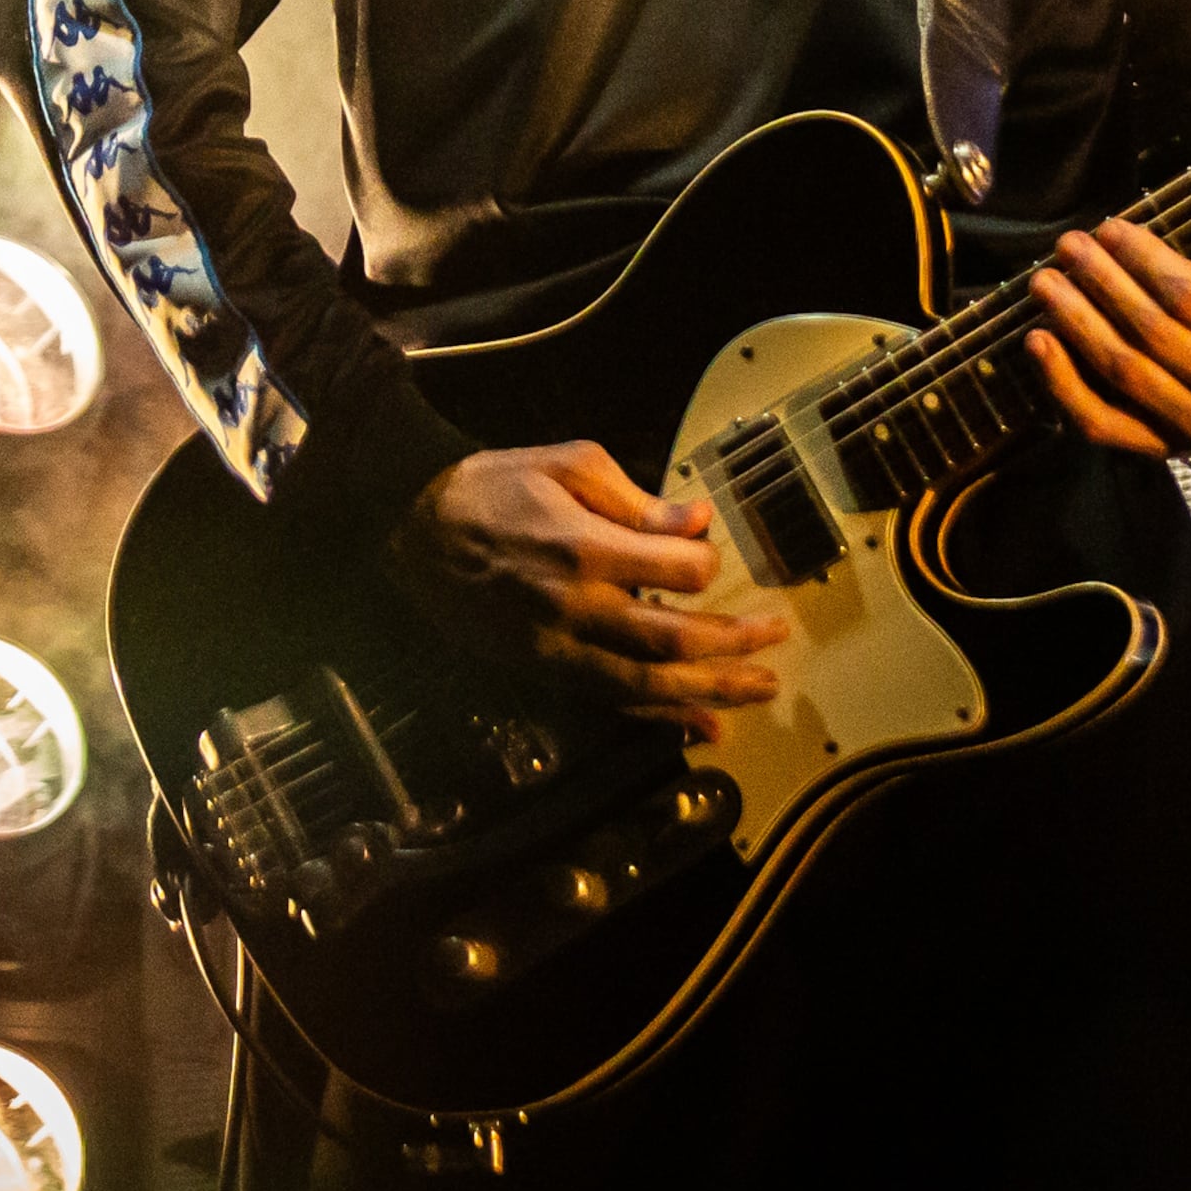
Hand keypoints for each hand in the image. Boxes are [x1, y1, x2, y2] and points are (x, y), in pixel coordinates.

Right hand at [387, 441, 789, 739]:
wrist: (412, 528)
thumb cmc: (494, 485)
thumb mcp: (567, 463)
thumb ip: (637, 498)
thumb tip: (700, 519)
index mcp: (585, 548)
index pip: (679, 570)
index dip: (707, 563)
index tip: (710, 552)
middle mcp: (577, 609)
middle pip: (675, 640)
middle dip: (735, 641)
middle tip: (777, 634)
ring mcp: (559, 649)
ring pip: (650, 686)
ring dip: (712, 690)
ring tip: (761, 688)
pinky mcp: (544, 671)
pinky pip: (612, 704)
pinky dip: (661, 720)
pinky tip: (703, 727)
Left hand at [1023, 221, 1190, 459]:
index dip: (1145, 260)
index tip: (1109, 228)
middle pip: (1153, 334)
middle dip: (1103, 284)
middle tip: (1068, 246)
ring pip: (1124, 375)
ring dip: (1076, 323)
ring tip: (1044, 282)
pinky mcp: (1160, 451)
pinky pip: (1103, 424)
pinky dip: (1063, 384)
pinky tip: (1037, 340)